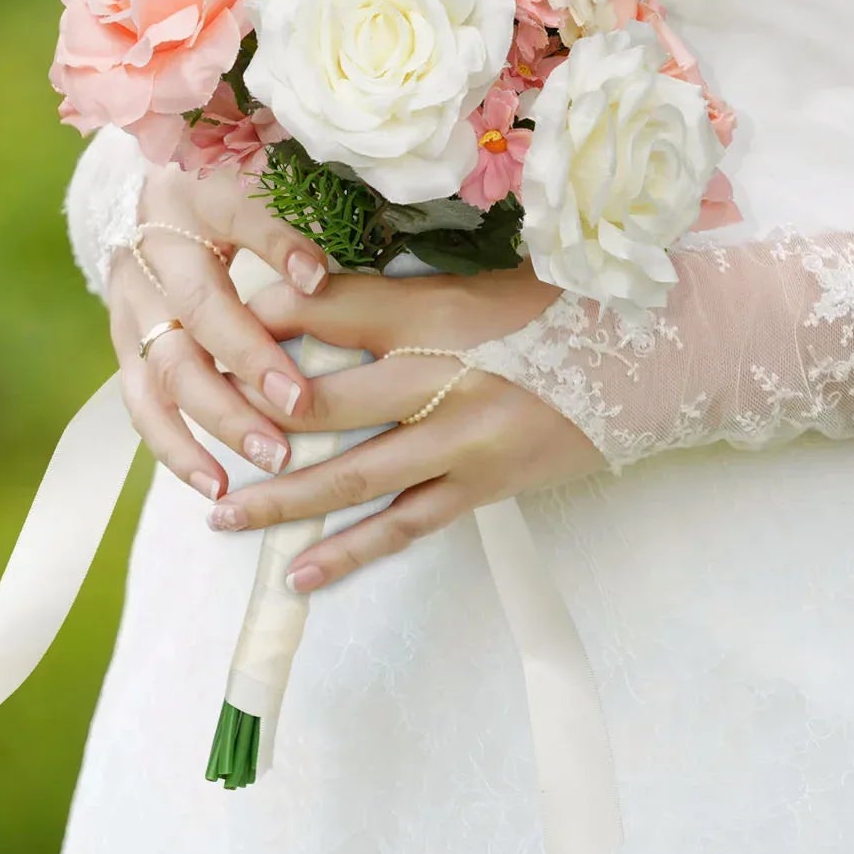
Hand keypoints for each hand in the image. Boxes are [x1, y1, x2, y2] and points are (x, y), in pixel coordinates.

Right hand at [109, 163, 330, 500]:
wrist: (163, 198)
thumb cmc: (245, 192)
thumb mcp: (273, 180)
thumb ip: (309, 210)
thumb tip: (350, 255)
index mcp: (199, 190)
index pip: (238, 213)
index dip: (277, 245)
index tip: (319, 279)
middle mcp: (156, 244)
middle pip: (198, 306)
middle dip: (249, 360)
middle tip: (299, 403)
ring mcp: (133, 298)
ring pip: (166, 366)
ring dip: (218, 417)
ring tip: (272, 457)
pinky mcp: (126, 342)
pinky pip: (142, 403)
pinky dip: (176, 448)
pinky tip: (215, 484)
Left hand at [208, 265, 605, 590]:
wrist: (660, 354)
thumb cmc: (565, 302)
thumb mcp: (480, 278)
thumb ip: (398, 294)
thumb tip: (310, 296)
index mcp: (435, 311)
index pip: (326, 309)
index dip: (261, 318)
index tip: (207, 326)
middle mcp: (441, 376)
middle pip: (322, 402)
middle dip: (252, 418)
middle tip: (193, 427)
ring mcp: (463, 441)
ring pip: (353, 479)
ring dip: (282, 501)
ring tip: (223, 518)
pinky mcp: (484, 486)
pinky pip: (406, 525)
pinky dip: (351, 553)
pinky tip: (298, 574)